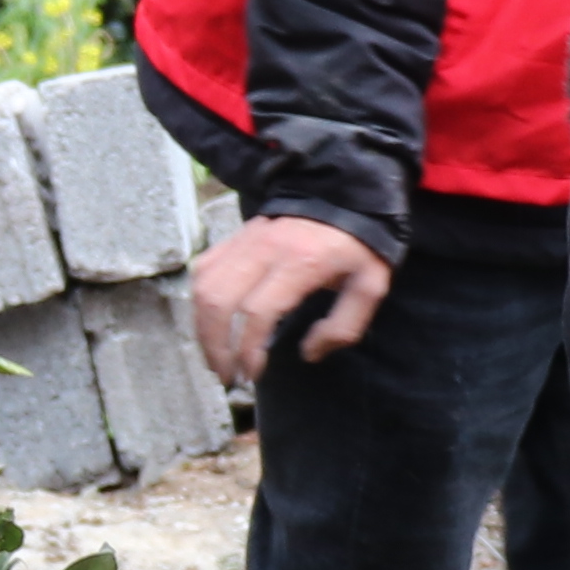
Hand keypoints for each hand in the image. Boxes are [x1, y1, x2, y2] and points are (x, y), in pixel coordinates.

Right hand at [190, 214, 391, 391]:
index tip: (252, 373)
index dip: (248, 349)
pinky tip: (211, 323)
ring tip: (215, 355)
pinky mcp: (234, 237)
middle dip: (215, 346)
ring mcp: (244, 240)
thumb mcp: (369, 286)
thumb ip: (343, 326)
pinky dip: (200, 301)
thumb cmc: (357, 246)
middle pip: (219, 300)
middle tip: (226, 374)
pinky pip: (204, 270)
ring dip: (203, 327)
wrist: (342, 194)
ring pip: (204, 286)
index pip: (258, 311)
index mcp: (300, 262)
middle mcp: (264, 249)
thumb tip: (308, 353)